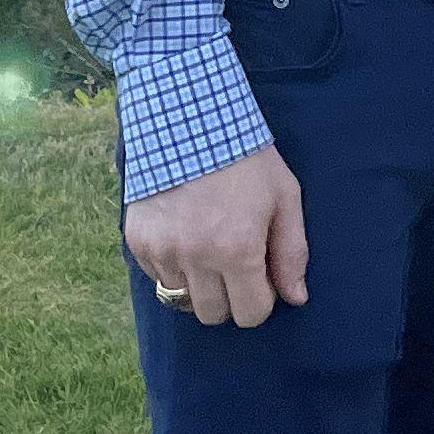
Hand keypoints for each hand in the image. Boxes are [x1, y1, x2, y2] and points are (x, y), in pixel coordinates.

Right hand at [127, 145, 309, 328]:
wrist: (188, 118)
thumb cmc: (245, 158)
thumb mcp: (284, 197)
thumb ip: (292, 252)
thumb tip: (296, 298)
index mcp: (237, 250)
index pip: (250, 314)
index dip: (260, 299)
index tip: (260, 274)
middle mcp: (196, 257)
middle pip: (214, 314)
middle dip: (230, 297)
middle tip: (234, 264)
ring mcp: (162, 250)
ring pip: (182, 299)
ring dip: (198, 283)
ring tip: (206, 246)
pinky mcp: (138, 240)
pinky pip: (156, 277)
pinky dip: (171, 266)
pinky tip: (182, 234)